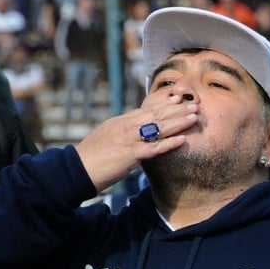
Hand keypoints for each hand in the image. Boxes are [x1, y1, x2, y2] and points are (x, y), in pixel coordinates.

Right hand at [76, 95, 198, 191]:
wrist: (75, 169)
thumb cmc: (90, 157)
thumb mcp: (106, 137)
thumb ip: (121, 132)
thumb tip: (134, 132)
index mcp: (120, 121)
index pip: (147, 109)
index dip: (165, 104)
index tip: (179, 99)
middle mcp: (125, 126)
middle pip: (156, 115)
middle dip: (177, 109)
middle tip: (195, 104)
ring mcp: (128, 139)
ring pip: (158, 128)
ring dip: (178, 122)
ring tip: (194, 117)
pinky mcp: (129, 154)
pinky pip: (153, 148)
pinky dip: (169, 144)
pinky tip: (182, 140)